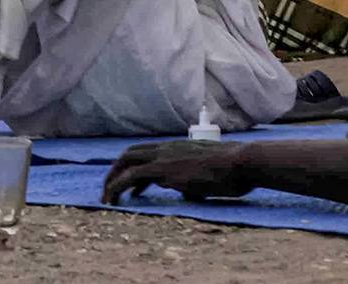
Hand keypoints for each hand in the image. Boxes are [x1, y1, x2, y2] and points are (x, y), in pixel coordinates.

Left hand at [102, 141, 253, 205]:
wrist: (241, 163)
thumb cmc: (232, 171)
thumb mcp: (207, 173)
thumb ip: (191, 178)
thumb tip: (185, 191)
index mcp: (177, 148)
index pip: (146, 153)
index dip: (134, 168)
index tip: (132, 188)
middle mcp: (167, 149)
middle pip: (130, 153)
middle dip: (115, 171)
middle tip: (109, 191)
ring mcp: (165, 157)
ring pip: (126, 162)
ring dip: (112, 180)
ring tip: (106, 200)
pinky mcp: (164, 170)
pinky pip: (132, 176)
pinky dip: (118, 186)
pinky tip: (114, 200)